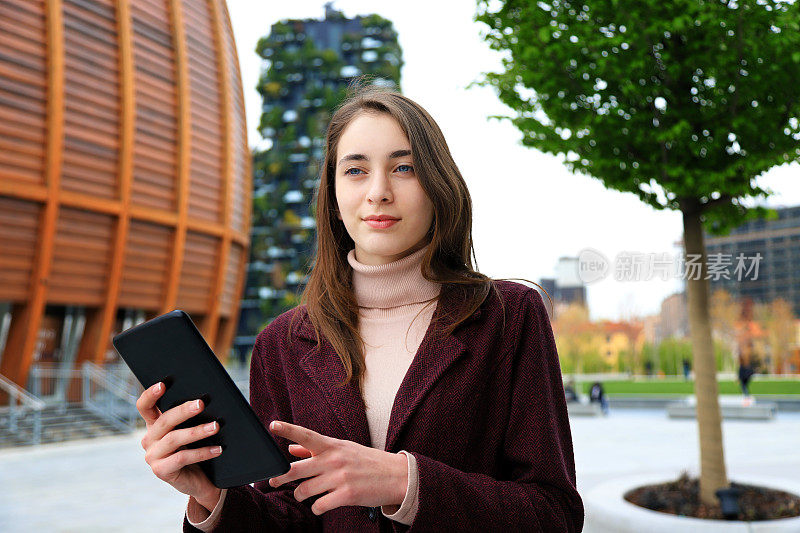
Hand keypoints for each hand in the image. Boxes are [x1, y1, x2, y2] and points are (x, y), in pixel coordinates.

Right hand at [136, 382, 222, 510]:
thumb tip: (205, 398)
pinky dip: (202, 452)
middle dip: (183, 411)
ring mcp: (153, 456)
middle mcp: (149, 440)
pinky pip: (182, 458)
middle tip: (201, 403)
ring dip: (197, 431)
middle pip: (163, 421)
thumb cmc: (196, 449)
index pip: (144, 407)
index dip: (150, 395)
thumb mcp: (191, 431)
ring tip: (215, 426)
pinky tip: (217, 449)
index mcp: (154, 425)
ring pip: (174, 439)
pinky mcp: (161, 471)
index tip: (163, 384)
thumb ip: (191, 416)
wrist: (199, 481)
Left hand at [267, 421, 408, 515]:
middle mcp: (334, 460)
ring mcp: (340, 478)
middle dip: (279, 477)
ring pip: (305, 490)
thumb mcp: (343, 449)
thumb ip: (315, 449)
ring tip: (304, 495)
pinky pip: (319, 505)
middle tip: (272, 481)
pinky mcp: (347, 496)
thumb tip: (292, 448)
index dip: (288, 430)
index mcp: (333, 446)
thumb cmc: (366, 461)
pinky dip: (316, 508)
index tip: (273, 425)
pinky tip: (320, 505)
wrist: (396, 476)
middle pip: (296, 469)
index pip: (306, 435)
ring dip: (301, 495)